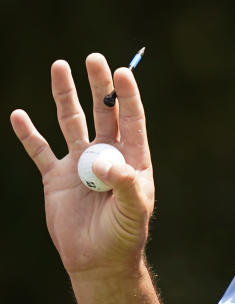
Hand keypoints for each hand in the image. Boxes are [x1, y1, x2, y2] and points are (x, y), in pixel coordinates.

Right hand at [10, 54, 155, 282]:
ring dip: (64, 95)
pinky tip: (19, 115)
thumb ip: (123, 182)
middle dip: (98, 85)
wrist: (98, 258)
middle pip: (101, 110)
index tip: (123, 71)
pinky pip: (40, 150)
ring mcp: (80, 161)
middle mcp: (106, 151)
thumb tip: (103, 161)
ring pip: (70, 121)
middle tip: (94, 58)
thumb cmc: (125, 232)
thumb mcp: (134, 208)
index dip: (127, 94)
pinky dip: (28, 133)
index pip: (130, 117)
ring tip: (59, 66)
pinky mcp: (56, 177)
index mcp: (131, 154)